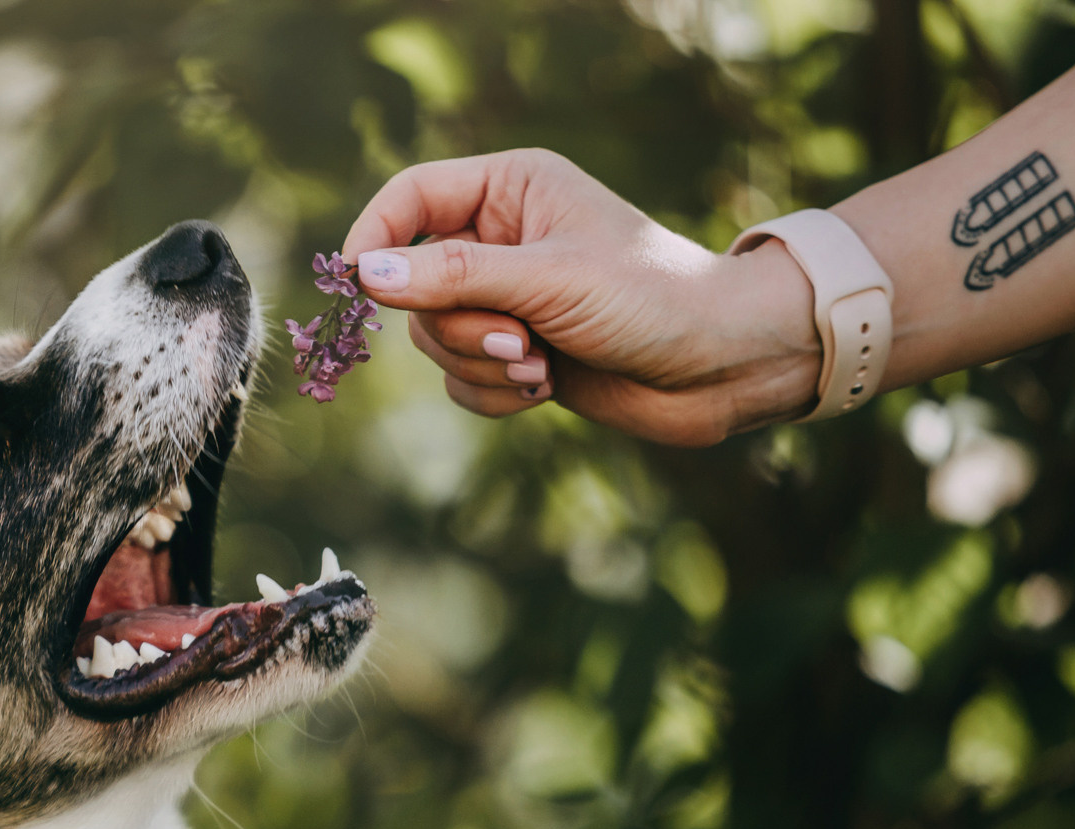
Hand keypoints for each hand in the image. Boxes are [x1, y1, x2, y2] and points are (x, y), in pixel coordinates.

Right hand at [342, 149, 822, 445]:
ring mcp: (505, 301)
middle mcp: (500, 240)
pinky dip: (494, 393)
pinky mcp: (514, 355)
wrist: (720, 365)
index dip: (376, 238)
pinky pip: (460, 382)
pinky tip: (545, 389)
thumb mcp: (548, 279)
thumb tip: (363, 276)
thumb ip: (453, 278)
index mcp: (510, 190)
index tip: (355, 283)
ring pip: (433, 341)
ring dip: (481, 364)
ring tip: (542, 366)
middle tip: (517, 340)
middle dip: (459, 326)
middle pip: (414, 286)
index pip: (411, 199)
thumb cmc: (650, 297)